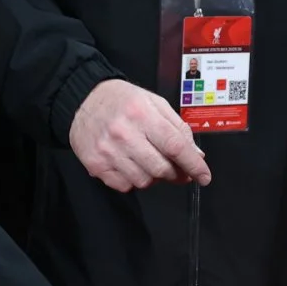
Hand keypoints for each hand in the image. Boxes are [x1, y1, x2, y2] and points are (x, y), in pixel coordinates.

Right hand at [68, 79, 210, 191]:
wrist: (83, 99)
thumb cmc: (122, 100)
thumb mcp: (155, 103)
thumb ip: (178, 128)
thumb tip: (196, 156)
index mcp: (142, 114)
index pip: (175, 146)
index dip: (193, 165)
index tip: (204, 176)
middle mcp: (124, 133)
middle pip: (161, 168)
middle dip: (176, 174)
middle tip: (178, 170)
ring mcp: (108, 151)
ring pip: (144, 181)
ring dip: (153, 177)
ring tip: (149, 162)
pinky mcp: (96, 164)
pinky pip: (124, 185)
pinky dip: (133, 180)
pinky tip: (131, 165)